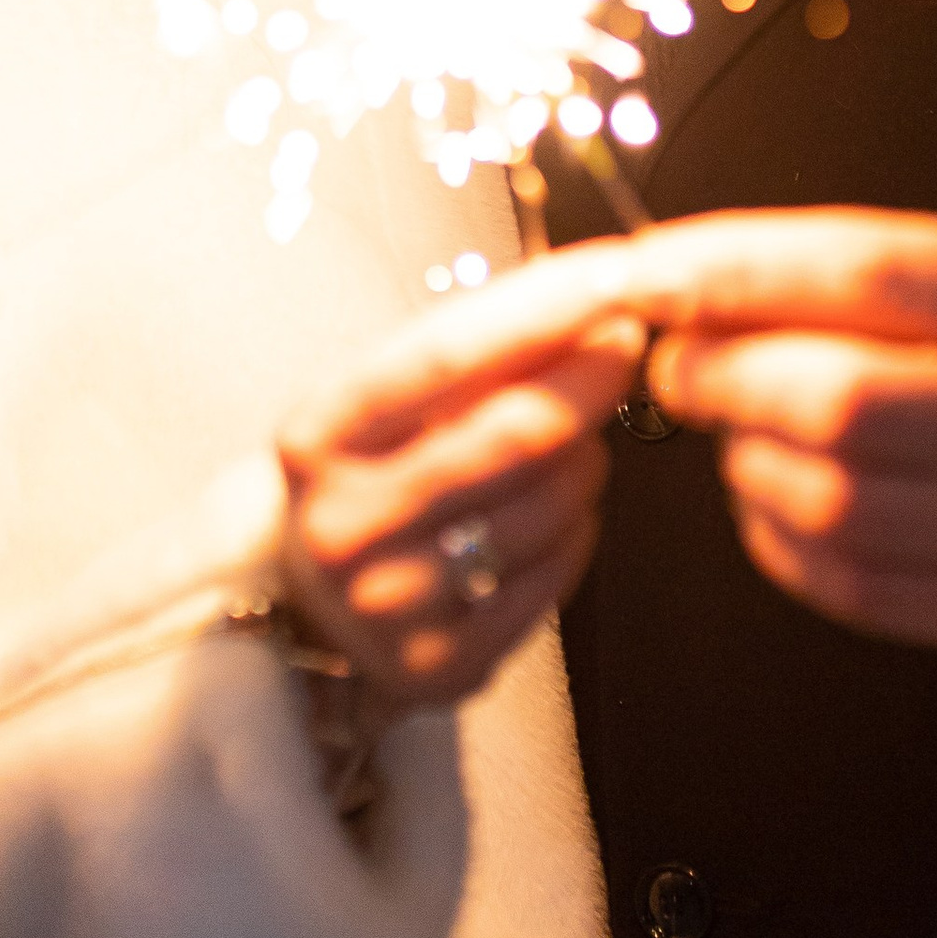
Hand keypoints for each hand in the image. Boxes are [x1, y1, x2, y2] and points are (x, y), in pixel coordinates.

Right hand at [276, 284, 650, 709]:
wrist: (313, 602)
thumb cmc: (372, 471)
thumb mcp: (392, 397)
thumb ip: (479, 349)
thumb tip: (597, 301)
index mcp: (315, 436)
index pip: (443, 354)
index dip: (542, 307)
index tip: (615, 272)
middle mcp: (342, 525)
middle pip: (514, 432)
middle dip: (590, 375)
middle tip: (623, 343)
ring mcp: (388, 605)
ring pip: (549, 505)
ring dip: (587, 457)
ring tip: (573, 441)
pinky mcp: (441, 665)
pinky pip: (555, 573)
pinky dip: (576, 528)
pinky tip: (553, 511)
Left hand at [629, 211, 936, 686]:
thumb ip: (886, 275)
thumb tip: (702, 283)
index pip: (874, 271)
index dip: (741, 268)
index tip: (652, 269)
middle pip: (839, 398)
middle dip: (725, 375)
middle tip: (679, 361)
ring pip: (832, 499)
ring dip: (745, 461)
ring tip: (739, 431)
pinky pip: (851, 584)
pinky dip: (778, 539)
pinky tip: (774, 501)